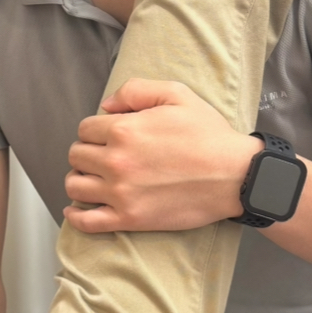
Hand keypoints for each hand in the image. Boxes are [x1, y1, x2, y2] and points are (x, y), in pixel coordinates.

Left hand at [63, 78, 260, 233]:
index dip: (95, 130)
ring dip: (80, 180)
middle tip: (103, 155)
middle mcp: (116, 162)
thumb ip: (135, 90)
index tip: (108, 135)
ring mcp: (121, 193)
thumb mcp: (177, 94)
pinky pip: (87, 222)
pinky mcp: (130, 219)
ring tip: (94, 178)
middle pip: (76, 156)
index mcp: (123, 130)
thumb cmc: (209, 135)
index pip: (85, 129)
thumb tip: (106, 105)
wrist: (235, 176)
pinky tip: (76, 210)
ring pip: (75, 186)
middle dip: (87, 152)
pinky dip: (76, 217)